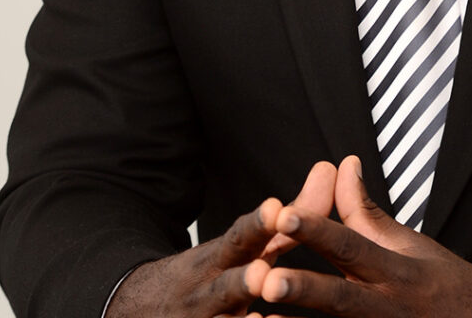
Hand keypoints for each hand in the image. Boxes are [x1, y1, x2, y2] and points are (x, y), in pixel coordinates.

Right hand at [105, 160, 335, 317]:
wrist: (141, 308)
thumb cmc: (213, 272)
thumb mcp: (246, 245)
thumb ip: (292, 216)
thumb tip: (330, 168)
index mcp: (219, 259)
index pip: (238, 238)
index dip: (256, 225)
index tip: (276, 208)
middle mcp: (205, 293)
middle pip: (223, 287)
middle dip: (241, 282)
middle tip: (261, 274)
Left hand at [257, 156, 471, 317]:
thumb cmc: (443, 287)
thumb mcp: (409, 245)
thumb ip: (365, 212)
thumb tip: (343, 164)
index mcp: (397, 272)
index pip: (352, 245)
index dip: (317, 229)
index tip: (283, 213)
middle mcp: (390, 311)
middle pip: (341, 300)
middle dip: (303, 291)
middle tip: (262, 281)